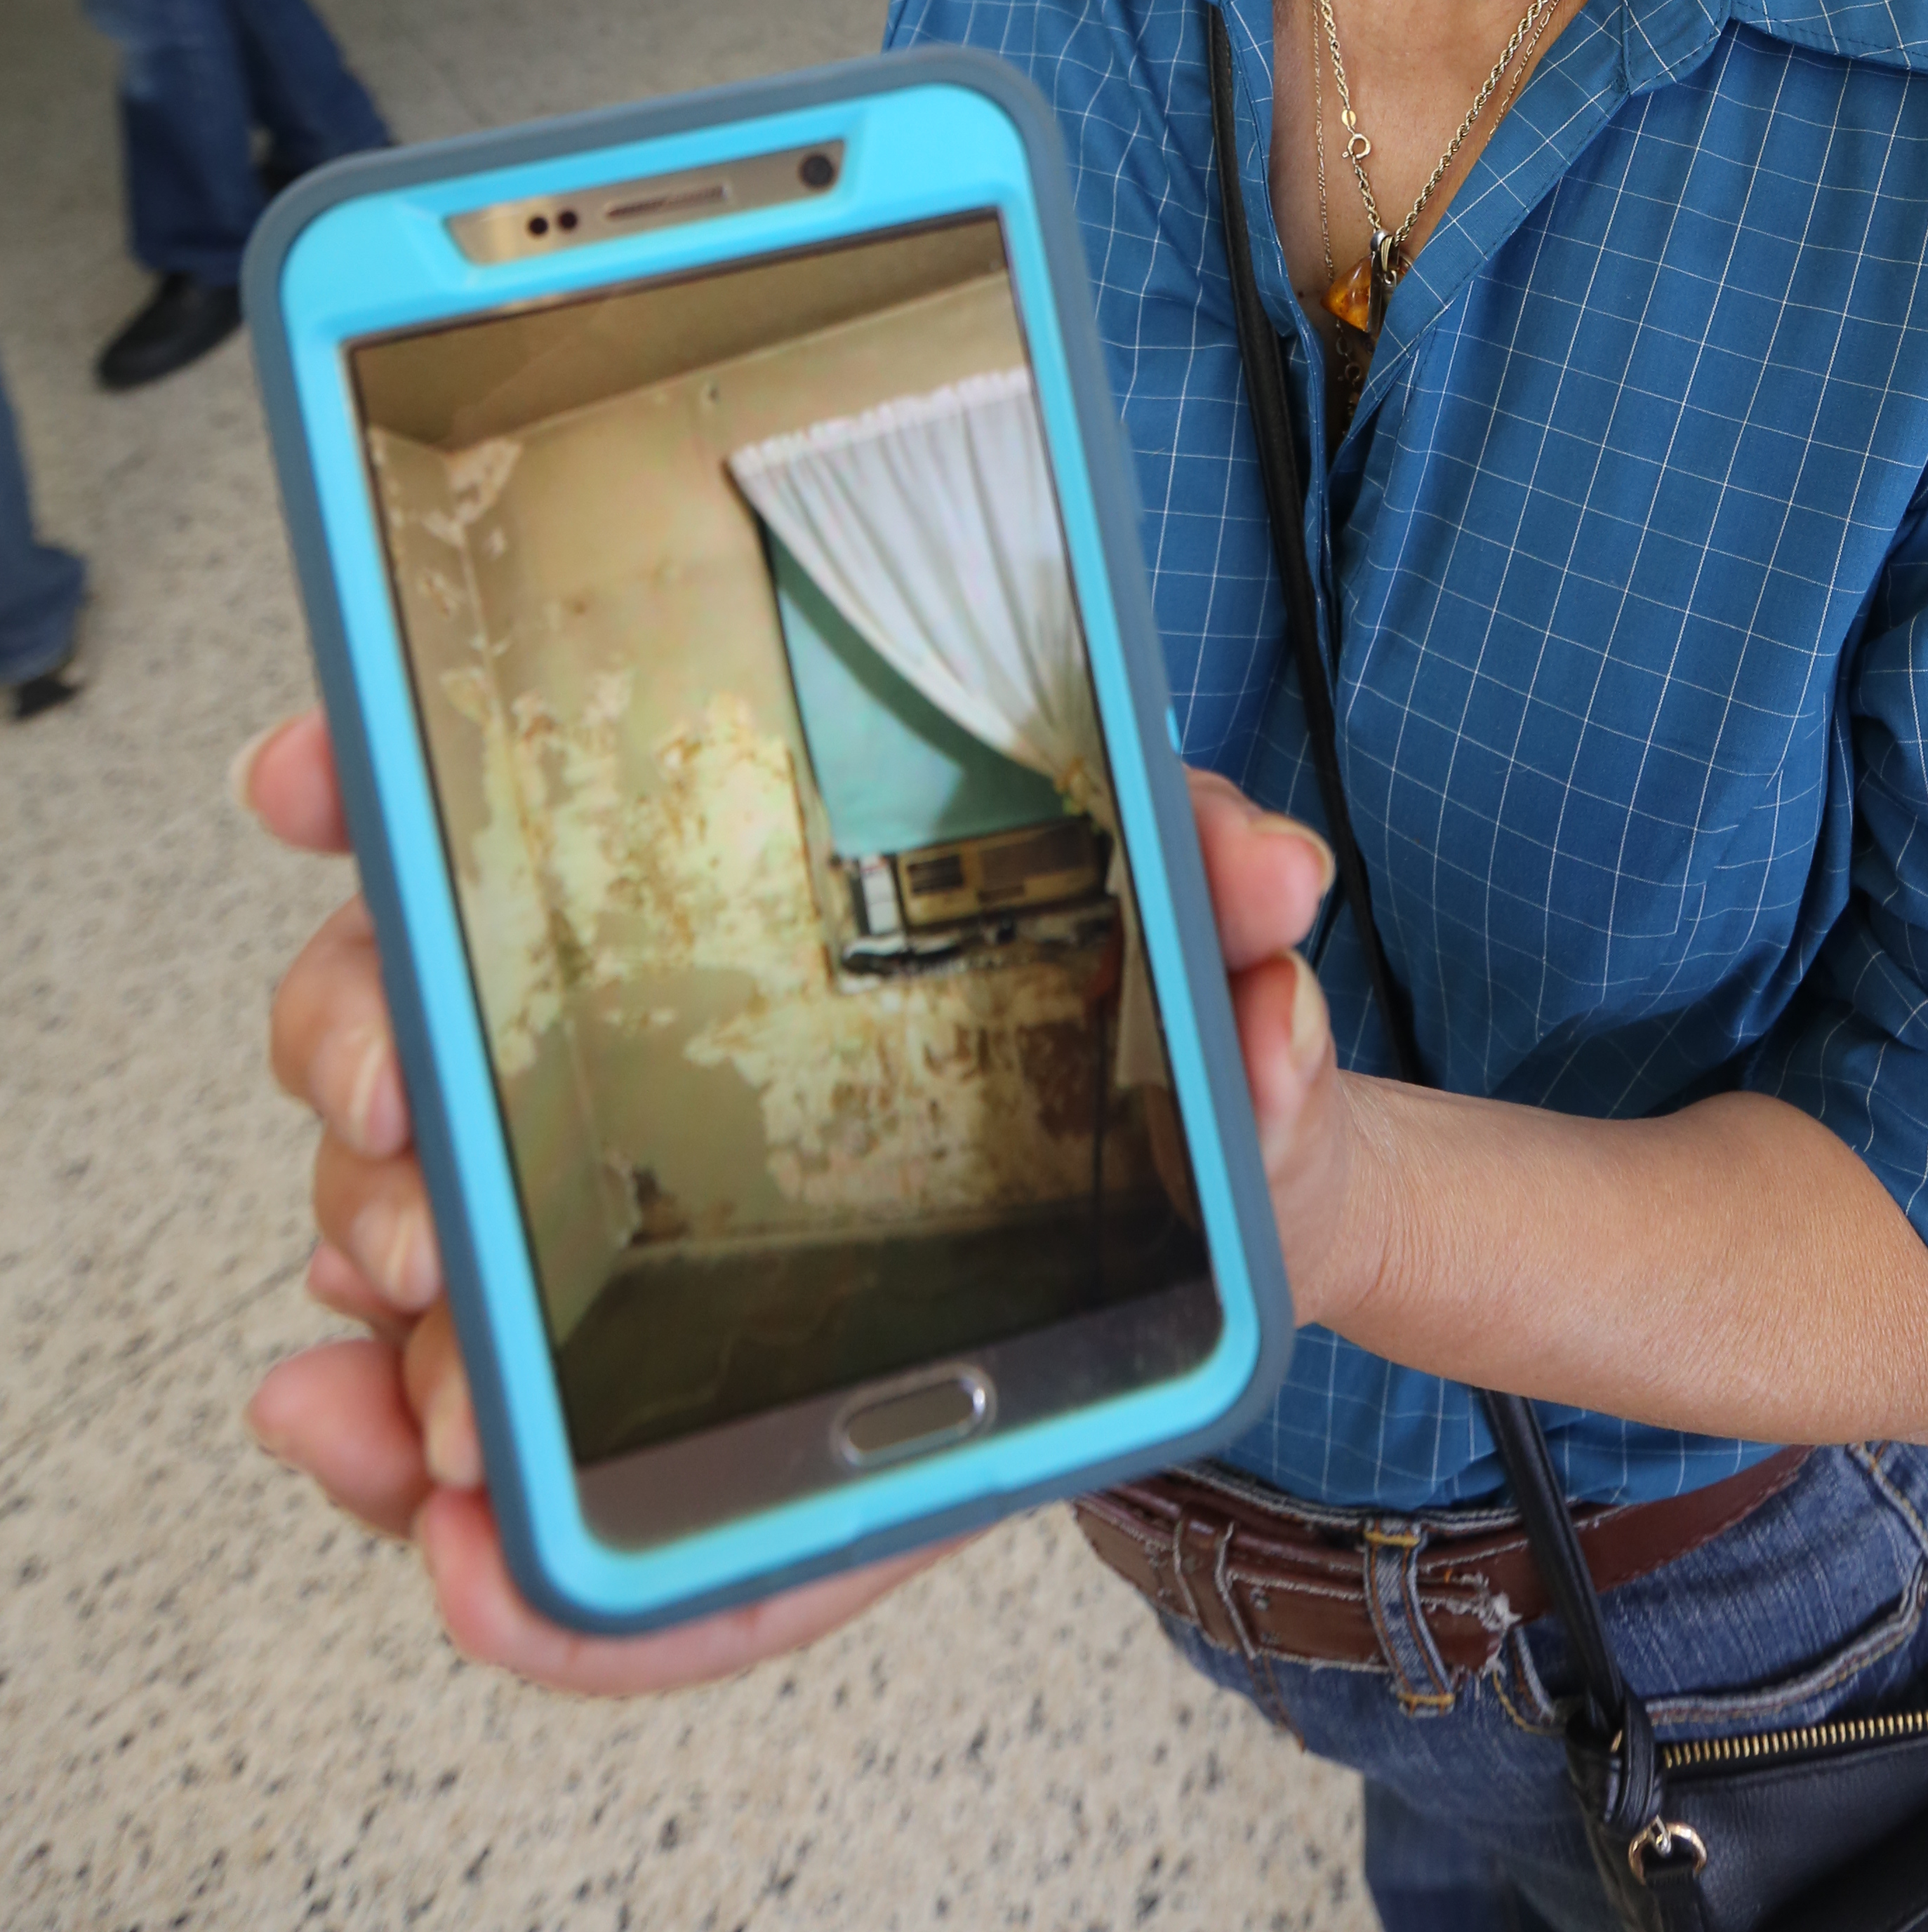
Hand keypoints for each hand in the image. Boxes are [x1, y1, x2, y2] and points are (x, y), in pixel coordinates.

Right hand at [239, 719, 1347, 1689]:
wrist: (1196, 1228)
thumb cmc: (1150, 1056)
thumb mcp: (1201, 943)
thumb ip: (1219, 876)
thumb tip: (1261, 886)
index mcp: (703, 881)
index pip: (488, 781)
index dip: (369, 764)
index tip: (311, 775)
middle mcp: (600, 1018)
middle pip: (392, 993)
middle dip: (351, 1035)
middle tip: (401, 1101)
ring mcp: (583, 1191)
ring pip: (396, 1203)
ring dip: (382, 1261)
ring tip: (433, 1336)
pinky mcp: (617, 1365)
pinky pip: (475, 1419)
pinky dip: (428, 1471)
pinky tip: (450, 1517)